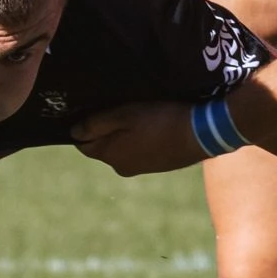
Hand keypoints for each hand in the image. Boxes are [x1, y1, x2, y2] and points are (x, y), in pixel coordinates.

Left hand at [71, 101, 204, 175]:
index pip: (83, 144)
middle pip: (103, 146)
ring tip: (136, 114)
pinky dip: (140, 139)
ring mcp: (141, 169)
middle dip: (104, 130)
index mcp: (110, 156)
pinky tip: (152, 125)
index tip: (91, 110)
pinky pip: (139, 151)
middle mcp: (122, 168)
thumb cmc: (159, 119)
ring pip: (122, 148)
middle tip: (116, 108)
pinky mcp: (158, 166)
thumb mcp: (124, 115)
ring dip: (124, 134)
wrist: (202, 132)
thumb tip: (73, 132)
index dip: (83, 127)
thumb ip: (96, 124)